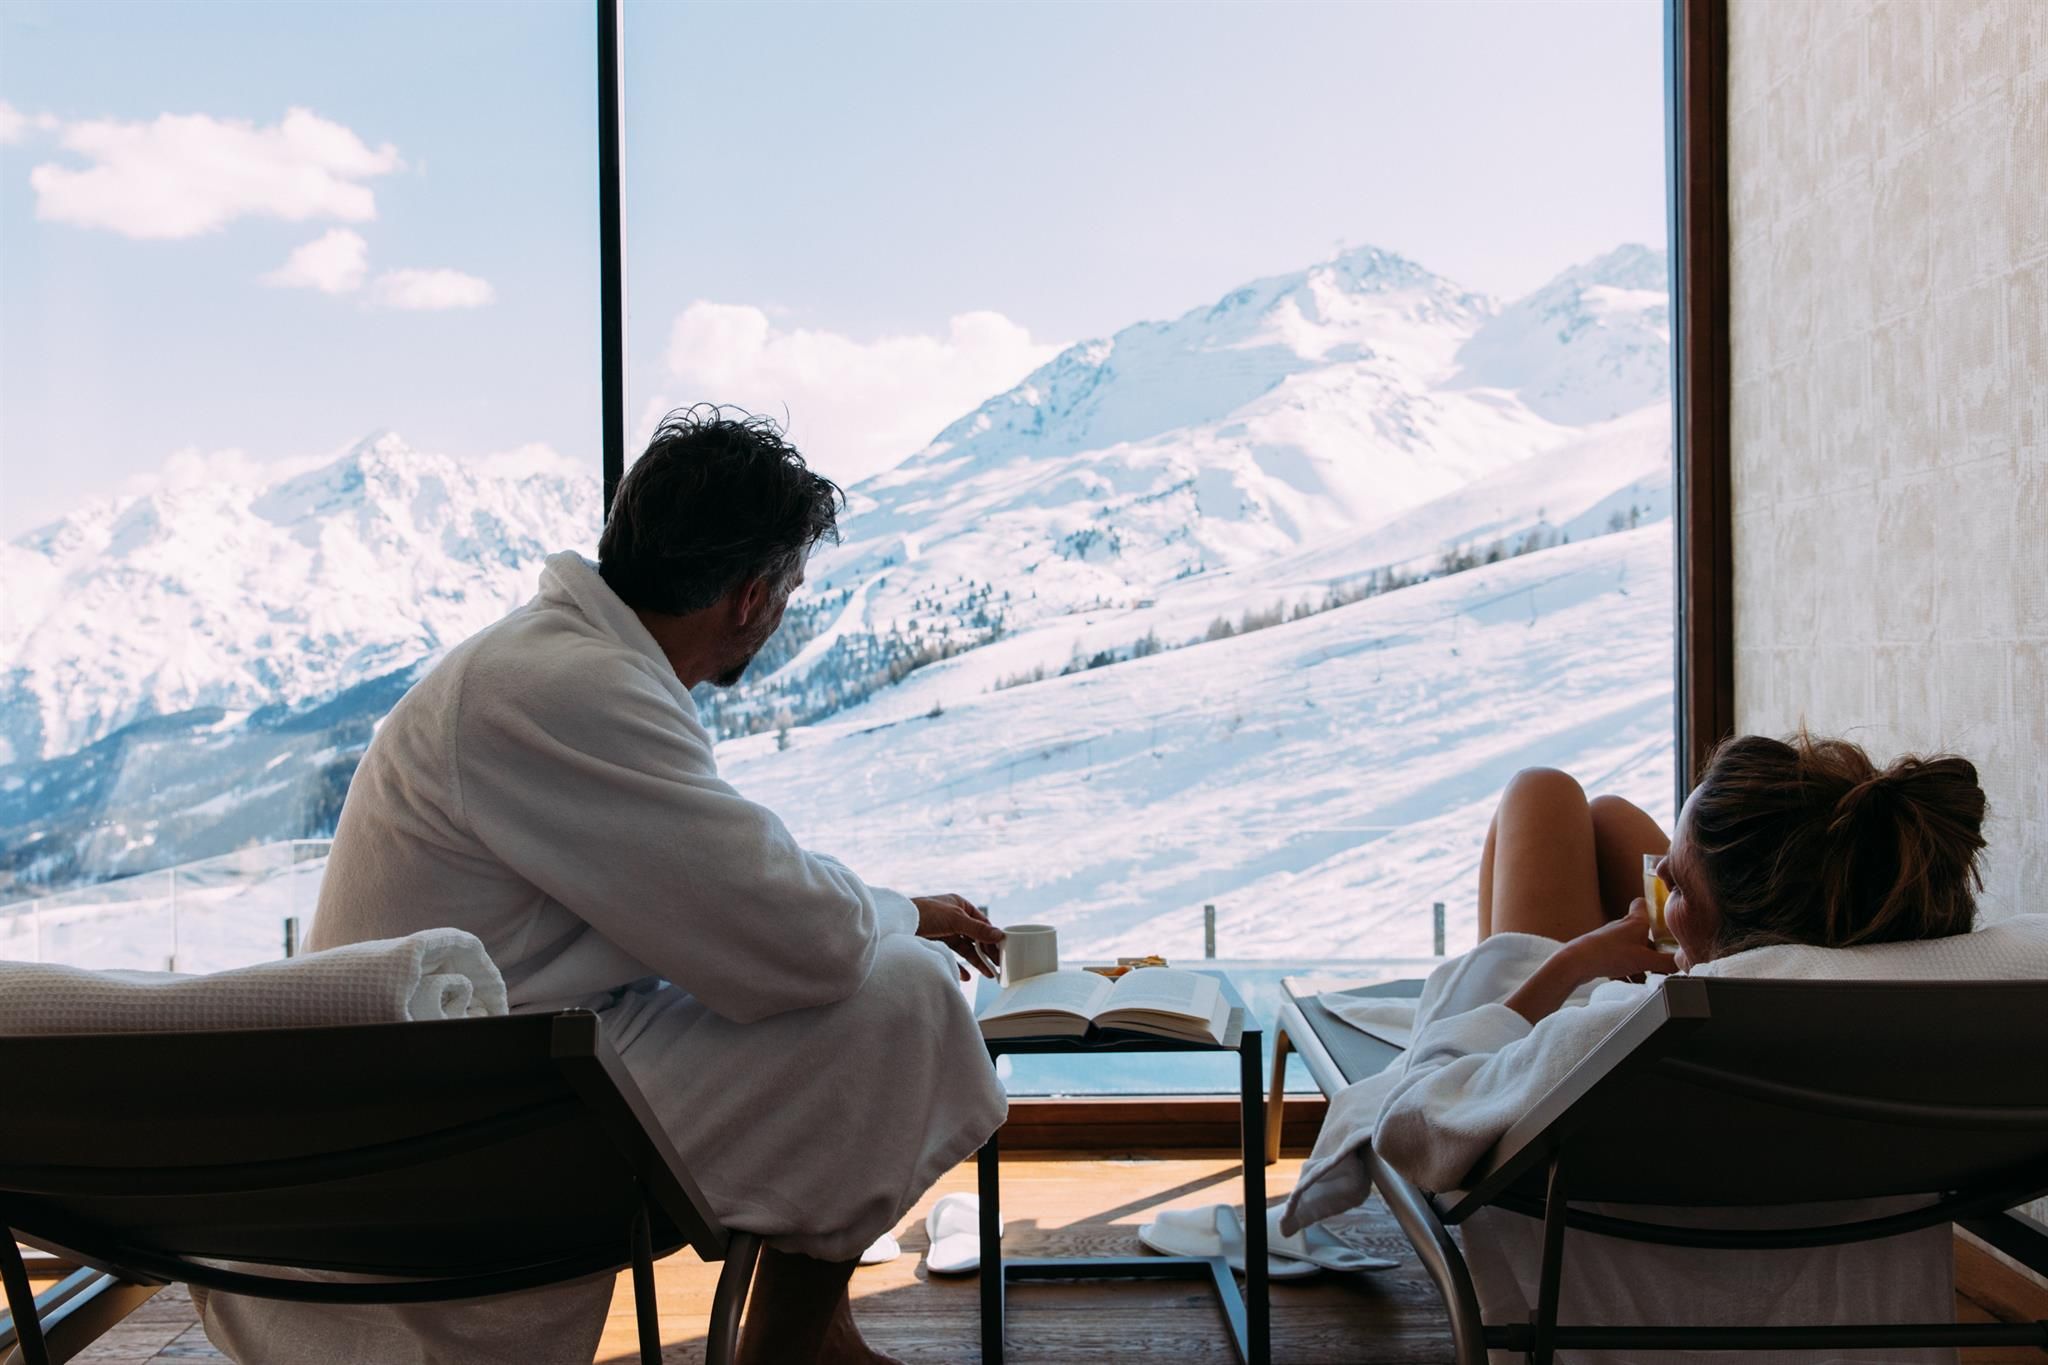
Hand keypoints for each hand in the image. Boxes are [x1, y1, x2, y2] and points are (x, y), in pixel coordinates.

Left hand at [913, 894, 1004, 980]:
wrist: (897, 923)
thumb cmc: (926, 913)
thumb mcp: (956, 919)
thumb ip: (978, 929)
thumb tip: (999, 935)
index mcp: (960, 905)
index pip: (982, 923)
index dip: (993, 938)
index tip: (1002, 951)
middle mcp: (954, 917)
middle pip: (976, 937)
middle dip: (987, 952)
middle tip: (999, 966)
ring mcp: (945, 930)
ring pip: (966, 948)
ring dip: (977, 961)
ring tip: (988, 974)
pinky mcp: (936, 942)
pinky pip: (952, 956)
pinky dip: (960, 966)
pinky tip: (967, 976)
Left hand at [1567, 900, 1683, 984]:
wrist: (1578, 961)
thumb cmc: (1610, 953)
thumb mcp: (1646, 960)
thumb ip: (1667, 963)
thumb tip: (1683, 964)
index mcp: (1636, 922)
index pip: (1644, 904)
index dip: (1654, 909)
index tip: (1665, 920)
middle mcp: (1622, 927)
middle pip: (1643, 934)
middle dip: (1653, 950)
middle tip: (1661, 964)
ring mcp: (1611, 939)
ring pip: (1631, 950)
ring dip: (1640, 964)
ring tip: (1645, 979)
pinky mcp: (1601, 951)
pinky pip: (1619, 960)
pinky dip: (1626, 971)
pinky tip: (1629, 982)